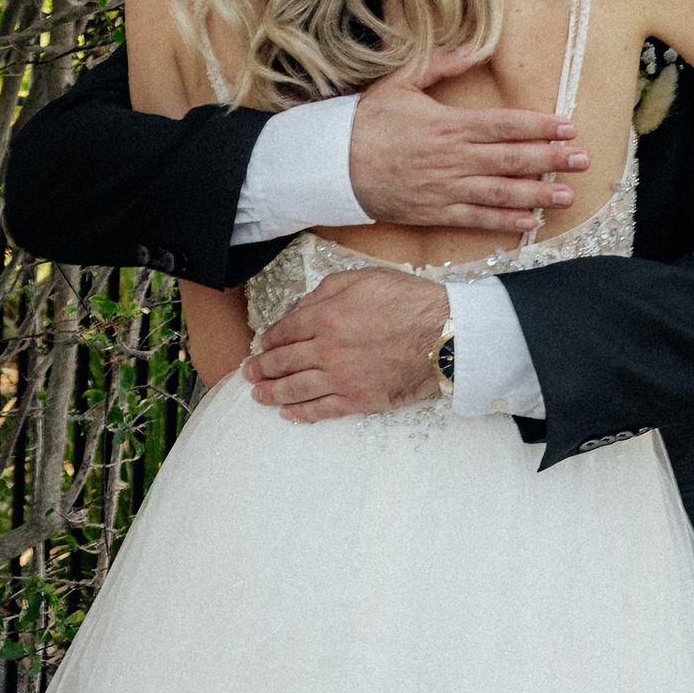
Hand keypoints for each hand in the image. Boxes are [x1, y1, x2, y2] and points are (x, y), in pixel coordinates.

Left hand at [247, 264, 451, 421]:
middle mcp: (326, 351)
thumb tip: (303, 308)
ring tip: (258, 395)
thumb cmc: (409, 301)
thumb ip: (327, 291)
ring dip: (272, 393)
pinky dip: (301, 413)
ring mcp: (341, 378)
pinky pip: (322, 409)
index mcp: (325, 318)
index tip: (262, 344)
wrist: (444, 334)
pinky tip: (288, 414)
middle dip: (261, 368)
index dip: (269, 339)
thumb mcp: (363, 278)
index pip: (285, 331)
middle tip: (249, 373)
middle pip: (283, 362)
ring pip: (295, 389)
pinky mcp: (359, 400)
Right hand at [345, 47, 589, 233]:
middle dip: (552, 159)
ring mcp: (445, 187)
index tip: (569, 127)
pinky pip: (475, 219)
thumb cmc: (364, 121)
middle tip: (584, 160)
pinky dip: (504, 221)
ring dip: (537, 193)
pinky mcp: (433, 212)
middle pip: (512, 158)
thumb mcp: (399, 82)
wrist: (330, 164)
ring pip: (501, 192)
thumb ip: (439, 64)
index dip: (541, 126)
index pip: (506, 124)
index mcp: (449, 123)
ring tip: (567, 195)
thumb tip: (472, 47)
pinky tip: (529, 221)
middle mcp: (453, 157)